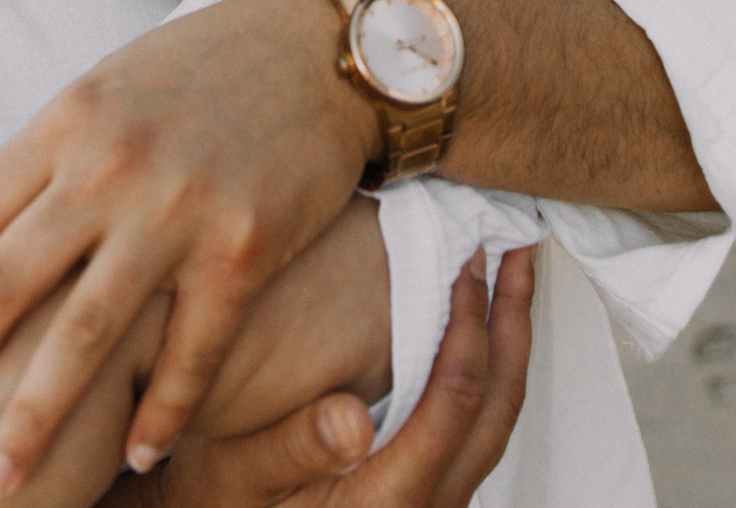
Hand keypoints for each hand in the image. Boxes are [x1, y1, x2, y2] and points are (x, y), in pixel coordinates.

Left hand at [0, 0, 380, 494]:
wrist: (327, 53)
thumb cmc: (210, 69)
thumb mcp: (112, 85)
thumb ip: (45, 148)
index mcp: (70, 119)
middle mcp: (113, 165)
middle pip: (8, 284)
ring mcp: (180, 209)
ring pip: (88, 332)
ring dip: (33, 416)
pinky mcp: (246, 247)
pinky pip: (192, 349)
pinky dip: (162, 410)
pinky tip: (134, 455)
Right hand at [104, 248, 535, 507]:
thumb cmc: (217, 505)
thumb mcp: (236, 473)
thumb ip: (294, 449)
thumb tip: (351, 418)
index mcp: (389, 507)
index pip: (455, 405)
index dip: (469, 328)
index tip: (465, 265)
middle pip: (497, 411)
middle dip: (512, 325)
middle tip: (518, 252)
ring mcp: (435, 507)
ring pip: (496, 422)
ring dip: (508, 345)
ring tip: (510, 278)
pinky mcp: (428, 494)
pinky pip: (476, 429)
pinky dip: (486, 370)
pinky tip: (476, 330)